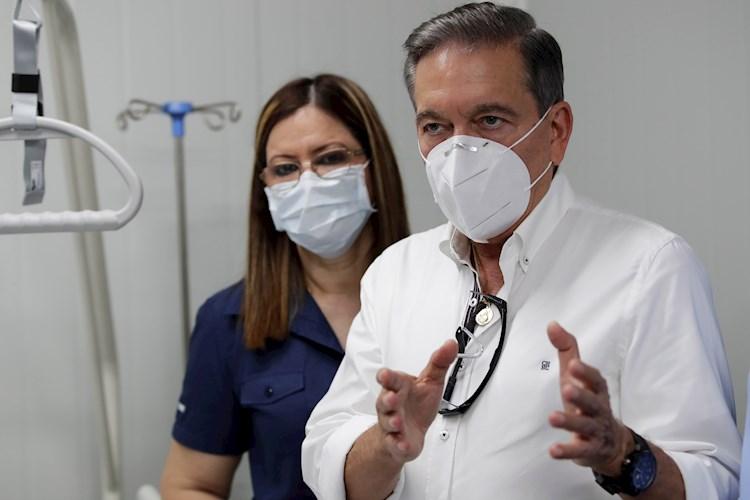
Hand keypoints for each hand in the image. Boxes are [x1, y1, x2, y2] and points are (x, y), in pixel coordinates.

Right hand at [374, 340, 457, 463]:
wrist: (410, 431)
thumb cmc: (417, 403)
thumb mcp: (431, 381)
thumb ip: (439, 362)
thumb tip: (451, 344)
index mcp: (399, 387)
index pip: (390, 379)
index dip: (386, 377)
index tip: (384, 375)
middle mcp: (392, 405)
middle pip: (384, 401)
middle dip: (387, 399)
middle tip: (392, 398)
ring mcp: (393, 424)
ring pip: (388, 422)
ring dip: (392, 422)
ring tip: (397, 421)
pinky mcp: (397, 442)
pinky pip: (395, 444)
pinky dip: (398, 445)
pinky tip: (403, 444)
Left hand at [546, 321, 631, 475]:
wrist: (611, 444)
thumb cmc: (588, 402)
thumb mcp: (577, 376)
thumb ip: (567, 350)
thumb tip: (552, 324)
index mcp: (597, 391)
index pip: (596, 380)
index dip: (586, 372)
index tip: (573, 363)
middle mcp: (599, 410)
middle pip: (593, 403)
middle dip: (581, 396)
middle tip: (566, 388)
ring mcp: (596, 431)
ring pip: (585, 426)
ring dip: (569, 422)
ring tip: (552, 418)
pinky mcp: (589, 450)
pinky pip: (579, 452)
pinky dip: (567, 451)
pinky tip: (553, 450)